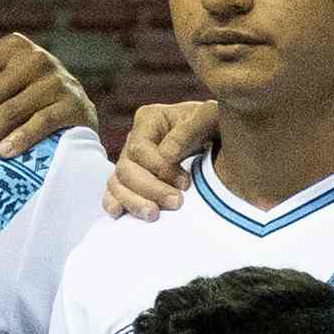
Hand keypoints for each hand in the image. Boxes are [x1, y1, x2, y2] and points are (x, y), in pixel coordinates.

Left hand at [0, 34, 95, 164]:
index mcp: (12, 47)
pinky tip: (2, 154)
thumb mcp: (0, 74)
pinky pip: (42, 122)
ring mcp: (57, 81)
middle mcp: (35, 58)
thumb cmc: (25, 94)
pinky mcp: (74, 105)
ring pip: (10, 111)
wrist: (76, 111)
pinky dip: (21, 138)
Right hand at [104, 101, 217, 218]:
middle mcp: (134, 139)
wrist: (220, 140)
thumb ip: (189, 131)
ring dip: (133, 201)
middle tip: (176, 203)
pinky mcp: (131, 181)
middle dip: (149, 189)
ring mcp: (130, 161)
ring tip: (153, 215)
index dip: (160, 169)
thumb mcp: (209, 119)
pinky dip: (114, 202)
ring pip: (118, 183)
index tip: (186, 183)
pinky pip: (114, 191)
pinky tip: (119, 213)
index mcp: (149, 119)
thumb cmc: (215, 126)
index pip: (140, 148)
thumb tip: (166, 155)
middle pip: (126, 168)